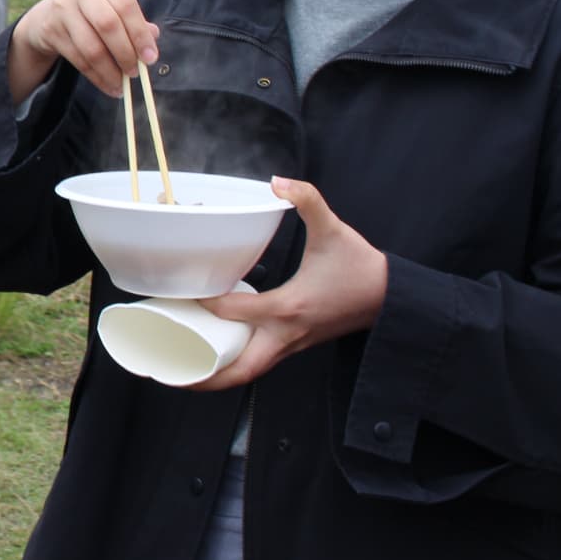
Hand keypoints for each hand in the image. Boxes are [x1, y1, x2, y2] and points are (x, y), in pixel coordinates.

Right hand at [10, 0, 158, 99]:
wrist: (49, 15)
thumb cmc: (93, 10)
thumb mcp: (114, 6)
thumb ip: (135, 21)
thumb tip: (152, 41)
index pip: (125, 5)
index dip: (140, 34)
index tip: (150, 57)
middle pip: (107, 24)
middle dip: (125, 53)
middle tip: (135, 72)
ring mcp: (61, 7)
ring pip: (91, 47)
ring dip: (110, 71)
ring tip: (122, 84)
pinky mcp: (50, 29)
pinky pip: (78, 59)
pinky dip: (96, 77)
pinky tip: (107, 85)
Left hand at [191, 178, 389, 391]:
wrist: (392, 297)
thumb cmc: (360, 267)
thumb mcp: (333, 229)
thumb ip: (307, 200)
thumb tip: (278, 182)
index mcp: (289, 308)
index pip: (236, 312)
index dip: (206, 304)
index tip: (186, 293)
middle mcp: (286, 334)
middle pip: (239, 370)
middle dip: (202, 376)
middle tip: (168, 371)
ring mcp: (292, 345)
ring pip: (249, 374)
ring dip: (216, 377)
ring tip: (181, 372)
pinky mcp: (295, 345)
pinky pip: (259, 364)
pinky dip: (234, 366)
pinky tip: (214, 355)